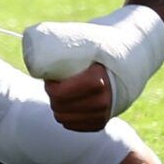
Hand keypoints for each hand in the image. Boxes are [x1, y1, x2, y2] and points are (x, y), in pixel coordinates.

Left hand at [22, 4, 163, 123]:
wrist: (135, 57)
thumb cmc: (105, 44)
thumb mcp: (87, 39)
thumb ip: (63, 42)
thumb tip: (29, 37)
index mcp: (98, 82)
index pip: (61, 94)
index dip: (51, 87)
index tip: (51, 78)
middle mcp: (104, 101)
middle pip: (60, 106)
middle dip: (52, 96)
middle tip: (53, 84)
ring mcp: (104, 114)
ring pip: (65, 118)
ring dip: (58, 107)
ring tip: (60, 93)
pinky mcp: (103, 122)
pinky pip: (76, 127)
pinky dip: (67, 119)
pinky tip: (66, 108)